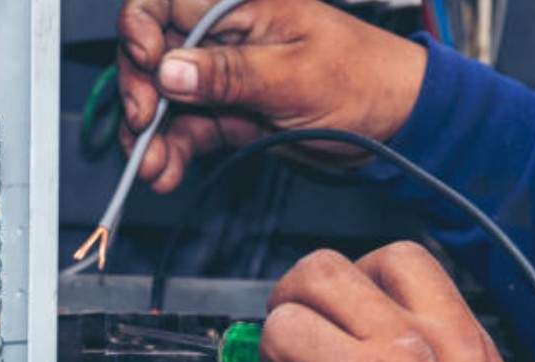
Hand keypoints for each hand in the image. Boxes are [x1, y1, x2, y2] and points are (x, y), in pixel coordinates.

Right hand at [116, 0, 426, 191]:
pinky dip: (174, 152)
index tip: (146, 66)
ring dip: (152, 135)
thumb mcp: (293, 76)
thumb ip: (228, 73)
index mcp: (239, 3)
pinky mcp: (230, 113)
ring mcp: (225, 77)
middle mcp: (225, 35)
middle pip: (154, 55)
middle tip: (142, 125)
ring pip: (166, 100)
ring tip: (152, 166)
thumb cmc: (363, 79)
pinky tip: (166, 171)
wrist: (395, 123)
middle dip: (140, 93)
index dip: (139, 31)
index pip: (162, 2)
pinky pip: (189, 130)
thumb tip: (170, 69)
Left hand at [256, 242, 534, 361]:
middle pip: (321, 272)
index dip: (358, 272)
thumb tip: (393, 346)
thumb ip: (443, 357)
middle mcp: (405, 346)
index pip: (396, 257)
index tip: (347, 304)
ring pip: (282, 329)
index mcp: (451, 333)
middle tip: (296, 334)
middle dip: (293, 297)